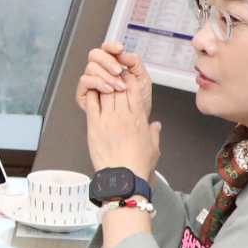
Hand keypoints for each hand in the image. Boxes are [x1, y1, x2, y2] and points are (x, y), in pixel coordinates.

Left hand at [77, 41, 159, 177]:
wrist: (124, 177)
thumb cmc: (139, 165)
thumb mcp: (154, 147)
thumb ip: (154, 133)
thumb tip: (156, 125)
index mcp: (139, 118)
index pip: (135, 90)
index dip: (130, 79)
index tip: (127, 74)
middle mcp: (123, 116)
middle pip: (119, 88)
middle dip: (116, 77)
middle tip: (113, 70)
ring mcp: (108, 120)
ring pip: (106, 92)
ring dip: (104, 83)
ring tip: (102, 76)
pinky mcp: (94, 126)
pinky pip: (92, 104)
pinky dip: (91, 94)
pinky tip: (91, 88)